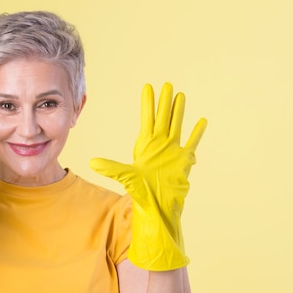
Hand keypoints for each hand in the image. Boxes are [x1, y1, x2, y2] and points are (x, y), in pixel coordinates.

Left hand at [90, 83, 206, 270]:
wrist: (158, 208)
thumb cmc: (141, 194)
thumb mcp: (125, 177)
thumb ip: (111, 168)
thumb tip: (92, 162)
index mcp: (146, 146)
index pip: (147, 119)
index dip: (148, 103)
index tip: (148, 87)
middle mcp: (159, 146)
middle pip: (164, 118)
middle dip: (164, 102)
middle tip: (167, 84)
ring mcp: (172, 152)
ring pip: (177, 126)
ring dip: (179, 111)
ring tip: (180, 95)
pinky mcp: (184, 161)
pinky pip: (192, 144)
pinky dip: (196, 133)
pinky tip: (201, 121)